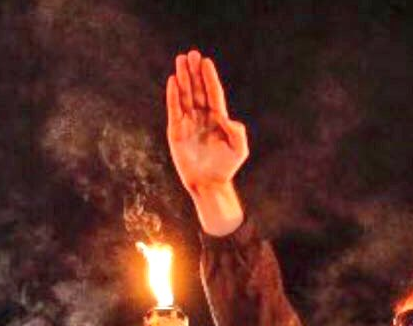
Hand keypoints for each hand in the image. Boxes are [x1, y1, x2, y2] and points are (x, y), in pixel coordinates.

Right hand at [167, 50, 247, 196]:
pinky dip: (173, 96)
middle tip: (191, 54)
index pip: (213, 93)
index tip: (206, 61)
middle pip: (198, 90)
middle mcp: (202, 117)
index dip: (209, 77)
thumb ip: (237, 132)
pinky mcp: (176, 131)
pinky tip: (173, 81)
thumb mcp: (239, 150)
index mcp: (217, 119)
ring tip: (180, 61)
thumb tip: (224, 117)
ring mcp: (188, 123)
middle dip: (194, 72)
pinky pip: (174, 110)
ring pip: (185, 96)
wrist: (209, 184)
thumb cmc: (225, 168)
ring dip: (183, 78)